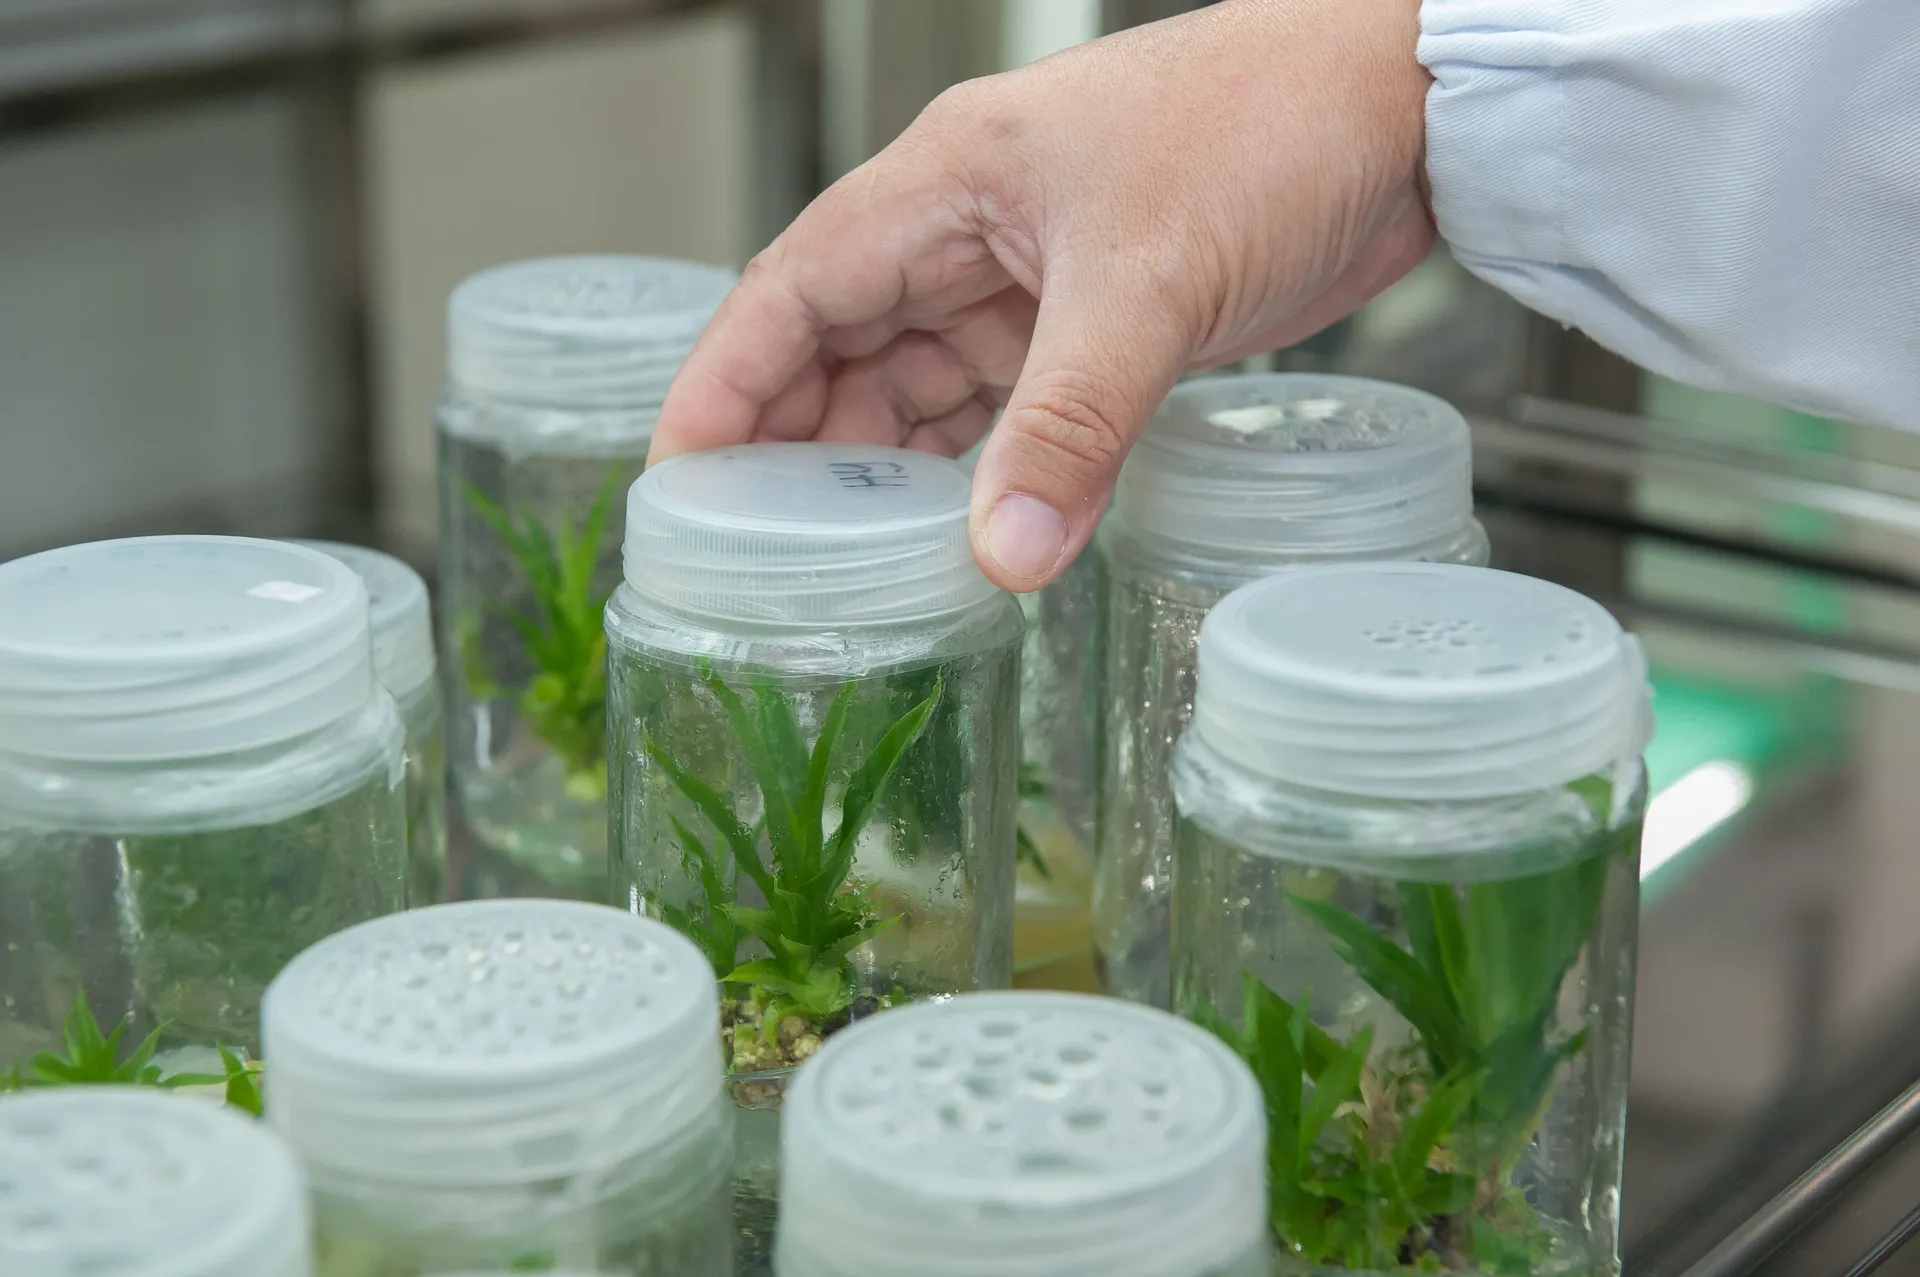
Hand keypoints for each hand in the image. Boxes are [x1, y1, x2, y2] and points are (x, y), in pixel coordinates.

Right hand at [649, 0, 1432, 590]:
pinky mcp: (1097, 319)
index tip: (677, 473)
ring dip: (891, 468)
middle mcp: (969, 229)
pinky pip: (1005, 404)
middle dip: (799, 446)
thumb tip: (1002, 556)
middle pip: (842, 348)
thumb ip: (1069, 427)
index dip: (726, 382)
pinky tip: (964, 528)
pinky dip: (981, 465)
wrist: (1400, 106)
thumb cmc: (1266, 127)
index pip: (792, 288)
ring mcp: (1033, 277)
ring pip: (922, 383)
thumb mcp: (1147, 285)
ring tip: (850, 563)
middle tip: (760, 552)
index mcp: (944, 185)